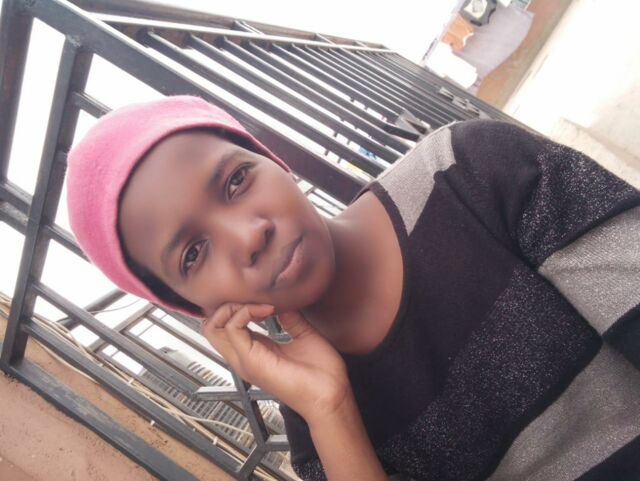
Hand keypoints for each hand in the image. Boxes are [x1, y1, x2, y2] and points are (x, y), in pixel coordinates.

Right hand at [201, 304, 349, 423]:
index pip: (225, 326)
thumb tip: (281, 300)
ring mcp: (245, 360)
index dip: (237, 306)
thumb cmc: (322, 374)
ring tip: (258, 304)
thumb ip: (290, 318)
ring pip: (213, 327)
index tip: (262, 298)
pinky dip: (245, 312)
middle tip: (253, 299)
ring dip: (233, 307)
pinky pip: (232, 329)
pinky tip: (266, 310)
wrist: (331, 395)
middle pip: (211, 327)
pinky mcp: (252, 361)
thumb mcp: (304, 335)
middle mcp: (244, 357)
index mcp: (254, 352)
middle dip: (227, 305)